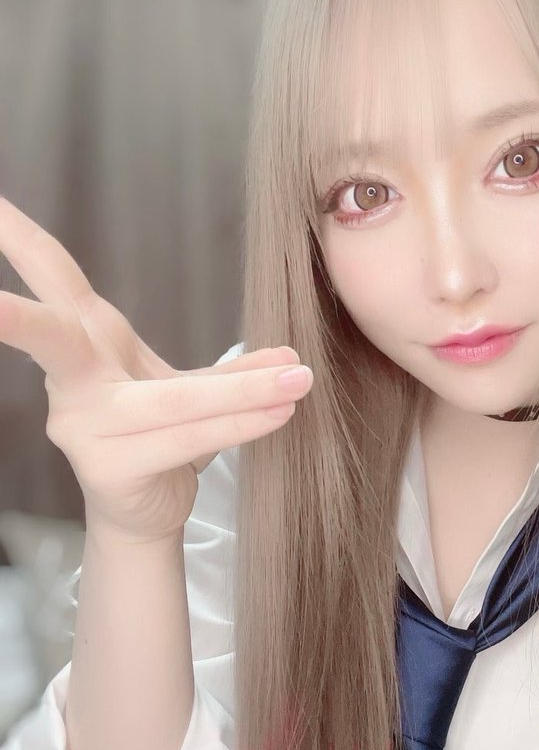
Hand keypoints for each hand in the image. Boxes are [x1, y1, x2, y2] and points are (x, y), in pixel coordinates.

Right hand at [0, 197, 312, 543]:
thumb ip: (232, 370)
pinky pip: (187, 438)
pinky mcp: (109, 467)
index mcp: (87, 340)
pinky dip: (242, 424)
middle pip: (52, 335)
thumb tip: (292, 356)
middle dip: (16, 316)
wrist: (145, 513)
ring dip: (244, 392)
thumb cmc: (158, 440)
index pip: (51, 274)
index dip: (15, 235)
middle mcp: (73, 381)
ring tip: (299, 380)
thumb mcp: (186, 387)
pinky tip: (280, 414)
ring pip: (171, 399)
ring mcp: (84, 427)